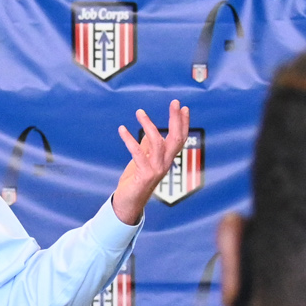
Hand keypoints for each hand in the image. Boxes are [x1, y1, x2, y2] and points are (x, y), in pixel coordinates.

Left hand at [109, 99, 189, 224]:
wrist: (128, 203)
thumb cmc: (135, 181)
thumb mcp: (142, 161)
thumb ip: (147, 148)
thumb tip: (148, 134)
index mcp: (167, 160)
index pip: (180, 139)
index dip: (183, 123)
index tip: (183, 107)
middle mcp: (165, 164)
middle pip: (176, 139)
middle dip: (176, 119)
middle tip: (175, 102)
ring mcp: (156, 170)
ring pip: (157, 143)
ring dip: (148, 125)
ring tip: (139, 112)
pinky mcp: (144, 175)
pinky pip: (137, 153)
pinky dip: (129, 140)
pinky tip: (122, 129)